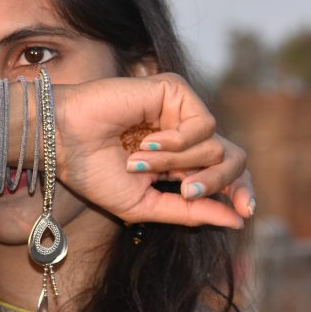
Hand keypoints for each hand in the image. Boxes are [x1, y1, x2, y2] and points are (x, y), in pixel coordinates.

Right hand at [55, 73, 252, 228]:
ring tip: (139, 162)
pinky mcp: (176, 91)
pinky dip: (177, 141)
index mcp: (177, 162)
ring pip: (216, 146)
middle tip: (189, 191)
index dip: (239, 191)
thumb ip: (190, 212)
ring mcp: (180, 111)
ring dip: (177, 163)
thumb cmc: (93, 172)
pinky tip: (146, 141)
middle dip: (220, 181)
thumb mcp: (145, 205)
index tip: (245, 213)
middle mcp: (183, 134)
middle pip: (232, 158)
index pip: (224, 173)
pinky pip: (203, 125)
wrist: (65, 142)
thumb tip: (236, 220)